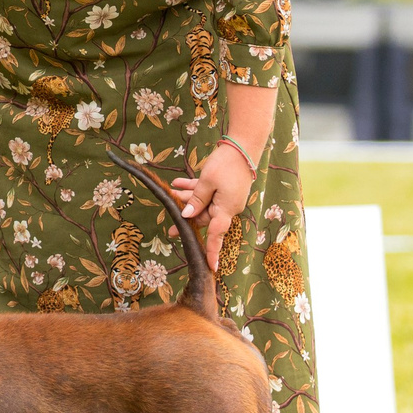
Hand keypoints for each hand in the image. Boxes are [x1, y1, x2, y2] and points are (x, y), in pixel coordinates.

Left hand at [171, 144, 255, 273]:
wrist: (243, 146)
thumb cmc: (226, 165)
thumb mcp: (207, 182)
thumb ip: (196, 200)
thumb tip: (186, 215)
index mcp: (226, 209)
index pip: (217, 234)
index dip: (212, 251)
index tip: (211, 267)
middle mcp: (228, 206)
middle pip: (204, 217)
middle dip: (187, 215)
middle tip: (169, 228)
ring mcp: (227, 197)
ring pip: (204, 202)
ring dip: (188, 197)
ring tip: (172, 191)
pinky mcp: (225, 188)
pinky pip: (208, 192)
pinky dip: (195, 188)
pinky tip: (178, 183)